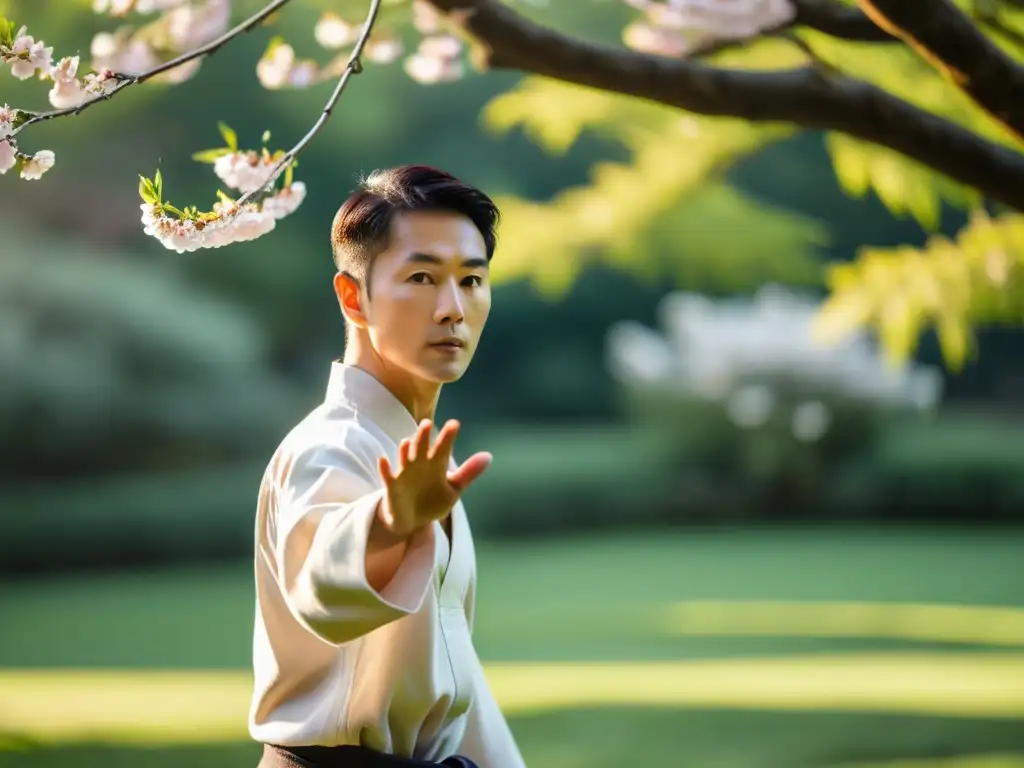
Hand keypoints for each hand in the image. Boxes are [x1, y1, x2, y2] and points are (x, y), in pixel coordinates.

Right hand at [376, 419, 491, 537]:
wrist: (412, 521)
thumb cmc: (432, 501)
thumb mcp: (453, 489)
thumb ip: (468, 473)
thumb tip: (489, 456)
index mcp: (436, 465)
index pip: (443, 448)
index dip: (448, 437)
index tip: (454, 424)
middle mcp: (420, 465)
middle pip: (421, 448)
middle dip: (423, 437)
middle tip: (427, 423)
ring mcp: (405, 475)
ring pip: (404, 459)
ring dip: (405, 451)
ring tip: (407, 442)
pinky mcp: (392, 487)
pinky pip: (387, 477)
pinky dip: (384, 469)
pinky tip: (383, 460)